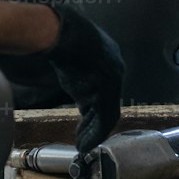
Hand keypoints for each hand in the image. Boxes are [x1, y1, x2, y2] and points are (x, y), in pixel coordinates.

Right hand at [39, 5, 123, 155]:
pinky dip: (93, 135)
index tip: (84, 117)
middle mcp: (116, 71)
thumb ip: (77, 74)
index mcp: (111, 58)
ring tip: (82, 145)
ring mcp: (113, 82)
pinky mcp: (106, 93)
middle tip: (83, 136)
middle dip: (94, 122)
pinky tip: (83, 144)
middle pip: (107, 103)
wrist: (63, 33)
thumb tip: (73, 88)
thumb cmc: (62, 39)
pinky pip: (102, 120)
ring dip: (93, 133)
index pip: (106, 88)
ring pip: (106, 115)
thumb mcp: (72, 56)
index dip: (94, 106)